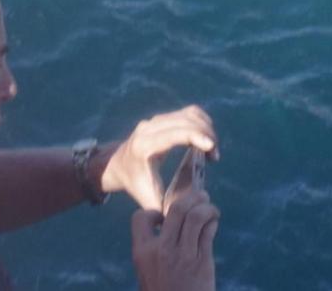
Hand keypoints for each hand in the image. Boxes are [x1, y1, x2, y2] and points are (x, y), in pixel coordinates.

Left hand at [99, 106, 217, 211]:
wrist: (117, 165)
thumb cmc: (135, 184)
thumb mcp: (147, 199)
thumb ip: (163, 211)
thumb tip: (185, 219)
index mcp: (145, 146)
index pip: (173, 134)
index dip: (195, 136)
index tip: (212, 149)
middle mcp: (149, 128)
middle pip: (184, 121)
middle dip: (206, 135)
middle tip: (215, 157)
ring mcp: (155, 121)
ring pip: (188, 114)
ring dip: (206, 129)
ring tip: (212, 151)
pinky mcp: (162, 119)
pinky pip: (187, 113)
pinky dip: (201, 123)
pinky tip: (206, 141)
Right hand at [131, 182, 218, 290]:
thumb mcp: (147, 272)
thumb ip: (154, 251)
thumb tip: (166, 228)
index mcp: (142, 251)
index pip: (142, 217)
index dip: (154, 213)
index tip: (164, 217)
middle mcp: (162, 248)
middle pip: (175, 210)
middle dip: (190, 198)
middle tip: (199, 196)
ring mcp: (184, 254)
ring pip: (195, 217)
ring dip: (205, 207)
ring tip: (210, 206)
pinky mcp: (203, 261)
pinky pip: (207, 233)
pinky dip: (212, 222)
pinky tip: (214, 222)